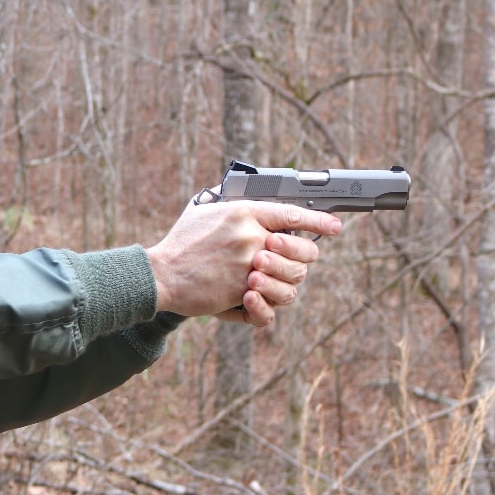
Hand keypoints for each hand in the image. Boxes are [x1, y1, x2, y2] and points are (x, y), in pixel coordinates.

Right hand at [144, 201, 340, 325]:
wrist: (159, 274)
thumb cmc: (180, 243)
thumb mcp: (201, 210)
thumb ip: (226, 200)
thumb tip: (239, 187)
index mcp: (244, 213)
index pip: (292, 214)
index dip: (319, 221)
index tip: (335, 226)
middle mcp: (251, 238)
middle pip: (303, 251)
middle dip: (305, 257)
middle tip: (296, 260)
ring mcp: (248, 266)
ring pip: (293, 281)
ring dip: (284, 284)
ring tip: (264, 281)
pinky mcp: (241, 292)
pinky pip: (271, 306)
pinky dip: (266, 307)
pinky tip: (255, 299)